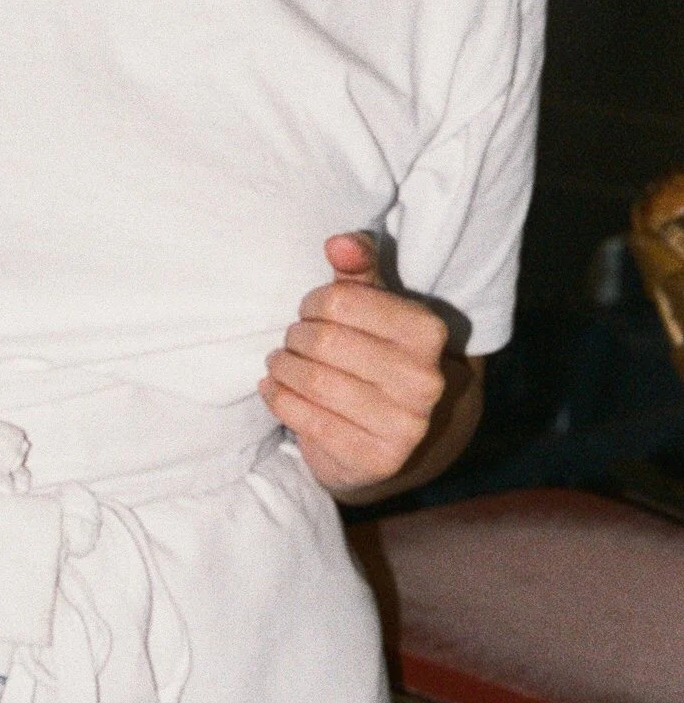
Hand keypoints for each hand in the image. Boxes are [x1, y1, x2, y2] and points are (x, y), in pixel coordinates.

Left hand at [260, 232, 449, 496]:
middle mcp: (425, 379)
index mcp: (428, 332)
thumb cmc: (371, 354)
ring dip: (282, 368)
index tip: (309, 312)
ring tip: (279, 364)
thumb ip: (358, 269)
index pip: (341, 300)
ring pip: (313, 381)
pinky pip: (305, 419)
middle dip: (295, 338)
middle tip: (292, 342)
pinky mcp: (376, 459)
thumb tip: (339, 243)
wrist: (387, 435)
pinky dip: (277, 399)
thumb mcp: (371, 306)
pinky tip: (275, 389)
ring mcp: (405, 425)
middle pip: (323, 341)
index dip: (313, 303)